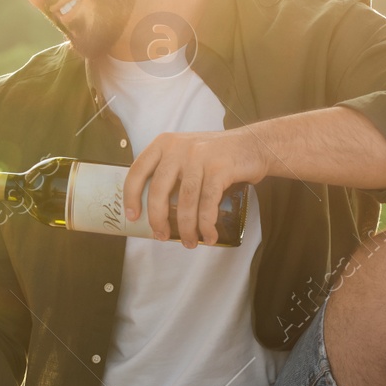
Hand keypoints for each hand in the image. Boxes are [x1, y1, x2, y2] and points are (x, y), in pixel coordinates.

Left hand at [122, 128, 268, 247]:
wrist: (254, 144)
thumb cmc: (216, 156)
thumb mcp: (186, 153)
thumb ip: (169, 170)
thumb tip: (151, 208)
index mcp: (165, 144)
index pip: (138, 170)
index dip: (131, 196)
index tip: (132, 217)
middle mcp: (179, 148)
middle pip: (158, 190)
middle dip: (158, 219)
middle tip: (161, 236)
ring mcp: (200, 157)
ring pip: (185, 201)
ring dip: (186, 228)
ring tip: (190, 242)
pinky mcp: (220, 168)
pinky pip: (207, 204)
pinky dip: (207, 224)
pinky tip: (209, 236)